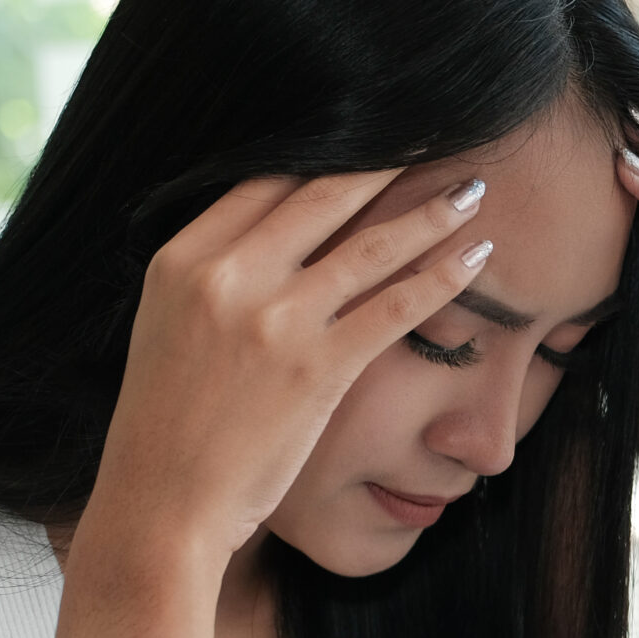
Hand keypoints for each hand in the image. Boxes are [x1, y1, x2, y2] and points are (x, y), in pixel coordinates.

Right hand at [85, 169, 495, 568]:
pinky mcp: (318, 369)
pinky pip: (397, 307)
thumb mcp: (168, 328)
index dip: (328, 152)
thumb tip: (265, 239)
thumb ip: (213, 278)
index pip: (265, 180)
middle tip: (436, 134)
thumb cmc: (169, 427)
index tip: (373, 133)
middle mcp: (226, 276)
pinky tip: (478, 255)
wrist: (160, 504)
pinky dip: (444, 275)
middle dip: (388, 159)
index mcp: (182, 259)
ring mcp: (274, 321)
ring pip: (371, 245)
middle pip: (323, 193)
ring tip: (473, 190)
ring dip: (432, 211)